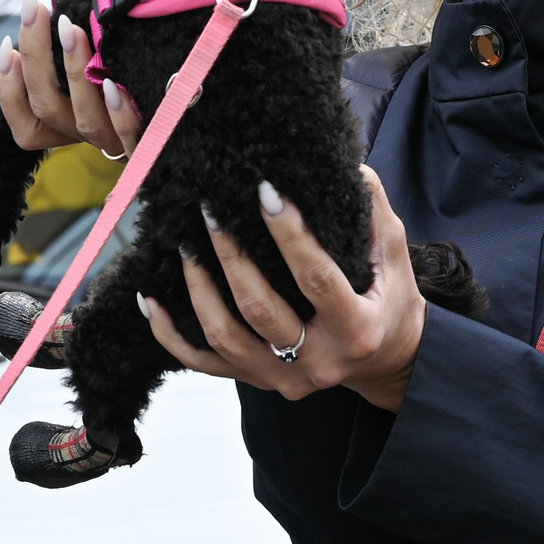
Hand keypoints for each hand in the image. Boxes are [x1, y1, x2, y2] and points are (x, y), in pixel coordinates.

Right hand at [0, 0, 144, 157]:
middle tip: (34, 8)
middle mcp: (88, 137)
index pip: (26, 125)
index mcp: (67, 125)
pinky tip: (113, 82)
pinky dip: (119, 111)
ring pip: (85, 120)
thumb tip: (42, 4)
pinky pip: (130, 136)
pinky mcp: (149, 146)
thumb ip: (67, 44)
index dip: (10, 88)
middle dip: (36, 54)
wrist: (184, 103)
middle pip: (47, 108)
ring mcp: (117, 143)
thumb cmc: (128, 68)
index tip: (9, 43)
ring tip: (70, 29)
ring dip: (74, 71)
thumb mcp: (92, 61)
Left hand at [145, 167, 427, 411]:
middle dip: (231, 256)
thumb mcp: (393, 253)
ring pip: (225, 338)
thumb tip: (342, 161)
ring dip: (198, 289)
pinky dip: (170, 334)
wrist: (384, 360)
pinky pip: (203, 363)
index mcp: (357, 328)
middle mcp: (319, 361)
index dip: (290, 235)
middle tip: (211, 209)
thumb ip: (372, 208)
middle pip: (261, 310)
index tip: (266, 191)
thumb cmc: (390, 298)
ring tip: (183, 245)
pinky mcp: (257, 382)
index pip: (317, 278)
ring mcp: (283, 379)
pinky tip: (150, 299)